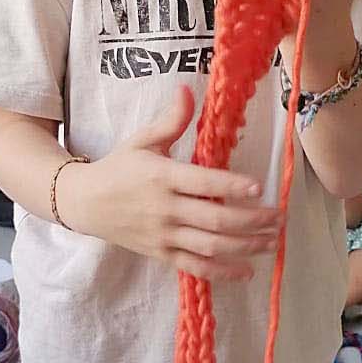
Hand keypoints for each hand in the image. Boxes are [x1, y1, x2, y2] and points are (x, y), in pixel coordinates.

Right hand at [57, 85, 282, 282]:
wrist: (84, 202)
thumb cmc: (118, 168)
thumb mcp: (142, 140)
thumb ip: (170, 120)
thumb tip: (188, 89)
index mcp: (162, 177)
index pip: (203, 182)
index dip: (232, 186)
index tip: (258, 188)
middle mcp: (165, 209)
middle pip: (215, 219)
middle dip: (251, 221)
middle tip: (277, 218)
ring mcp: (163, 235)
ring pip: (210, 246)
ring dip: (245, 246)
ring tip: (271, 241)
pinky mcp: (161, 254)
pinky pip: (195, 267)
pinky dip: (222, 272)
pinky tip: (246, 270)